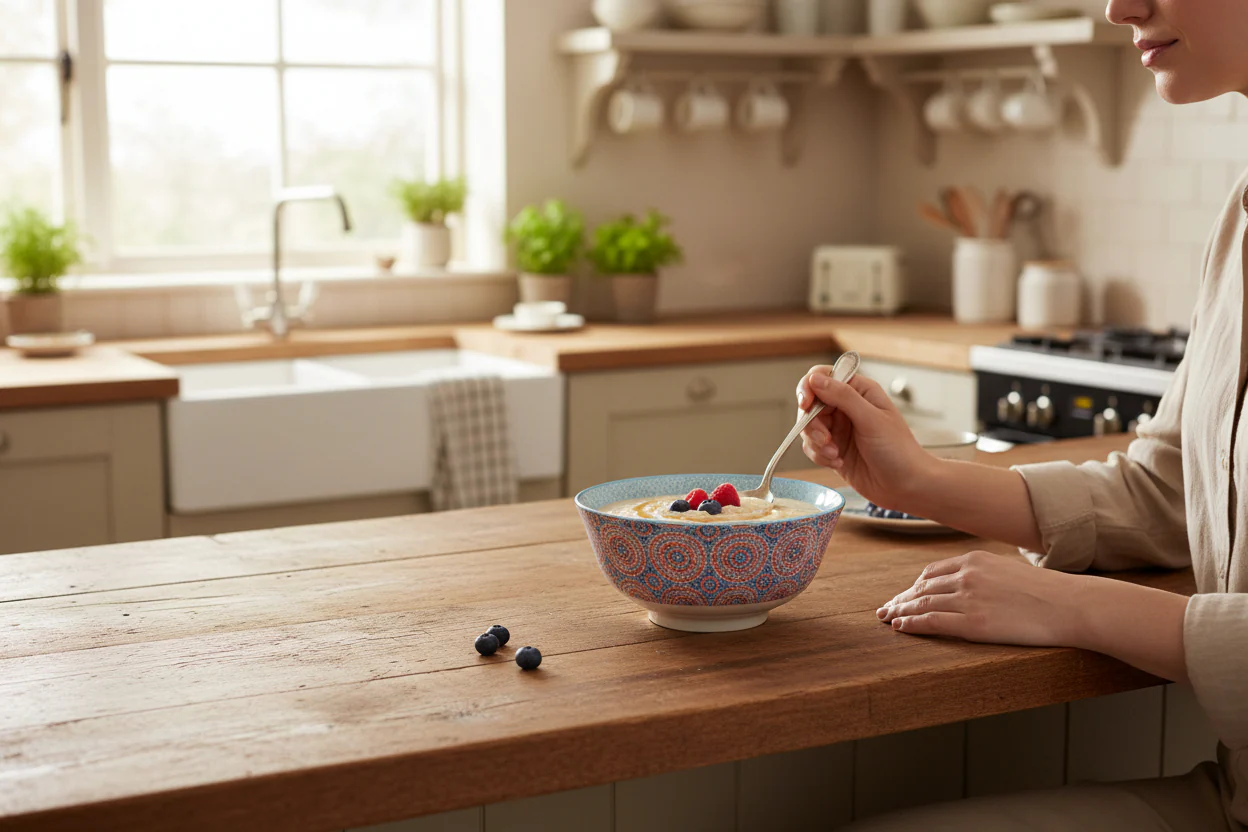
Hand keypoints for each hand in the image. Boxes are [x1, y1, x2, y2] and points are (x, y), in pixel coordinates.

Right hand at [796, 367, 934, 510]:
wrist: (906, 487)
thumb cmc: (899, 451)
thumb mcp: (871, 419)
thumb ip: (843, 397)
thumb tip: (815, 380)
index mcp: (859, 391)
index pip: (823, 377)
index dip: (810, 388)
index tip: (805, 404)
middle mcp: (847, 407)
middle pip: (811, 404)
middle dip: (813, 423)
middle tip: (825, 439)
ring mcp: (839, 429)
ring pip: (809, 427)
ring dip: (817, 442)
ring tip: (835, 454)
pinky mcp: (834, 449)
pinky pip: (812, 447)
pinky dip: (820, 456)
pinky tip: (838, 462)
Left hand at [877, 551, 1083, 646]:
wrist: (1070, 605)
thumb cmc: (1048, 592)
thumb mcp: (1010, 569)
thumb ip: (986, 574)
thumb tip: (973, 583)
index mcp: (975, 560)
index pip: (932, 573)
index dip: (914, 586)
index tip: (905, 594)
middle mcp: (966, 575)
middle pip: (922, 588)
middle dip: (901, 599)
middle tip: (885, 608)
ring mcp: (968, 599)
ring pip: (922, 604)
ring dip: (900, 611)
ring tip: (887, 618)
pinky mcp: (974, 623)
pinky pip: (932, 622)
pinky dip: (911, 624)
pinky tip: (900, 627)